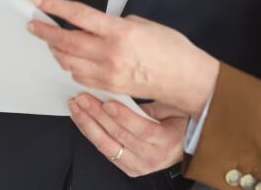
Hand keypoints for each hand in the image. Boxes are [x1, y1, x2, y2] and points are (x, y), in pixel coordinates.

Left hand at [27, 0, 218, 116]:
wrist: (185, 79)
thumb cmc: (171, 48)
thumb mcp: (143, 23)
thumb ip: (115, 23)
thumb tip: (98, 26)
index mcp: (119, 31)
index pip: (78, 15)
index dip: (54, 6)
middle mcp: (110, 53)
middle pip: (65, 41)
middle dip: (45, 31)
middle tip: (34, 24)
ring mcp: (108, 73)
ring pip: (68, 61)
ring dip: (56, 50)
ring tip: (51, 40)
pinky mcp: (109, 87)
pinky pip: (80, 76)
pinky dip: (71, 66)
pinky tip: (70, 59)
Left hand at [69, 93, 187, 177]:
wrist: (184, 146)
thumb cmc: (179, 124)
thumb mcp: (172, 108)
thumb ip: (151, 103)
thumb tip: (124, 92)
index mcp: (167, 141)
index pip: (142, 130)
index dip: (123, 117)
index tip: (108, 103)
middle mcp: (151, 157)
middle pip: (119, 136)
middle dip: (98, 115)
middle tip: (83, 98)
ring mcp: (138, 165)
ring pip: (107, 145)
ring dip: (88, 124)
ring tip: (76, 107)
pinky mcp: (128, 168)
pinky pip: (104, 151)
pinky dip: (90, 133)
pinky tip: (82, 119)